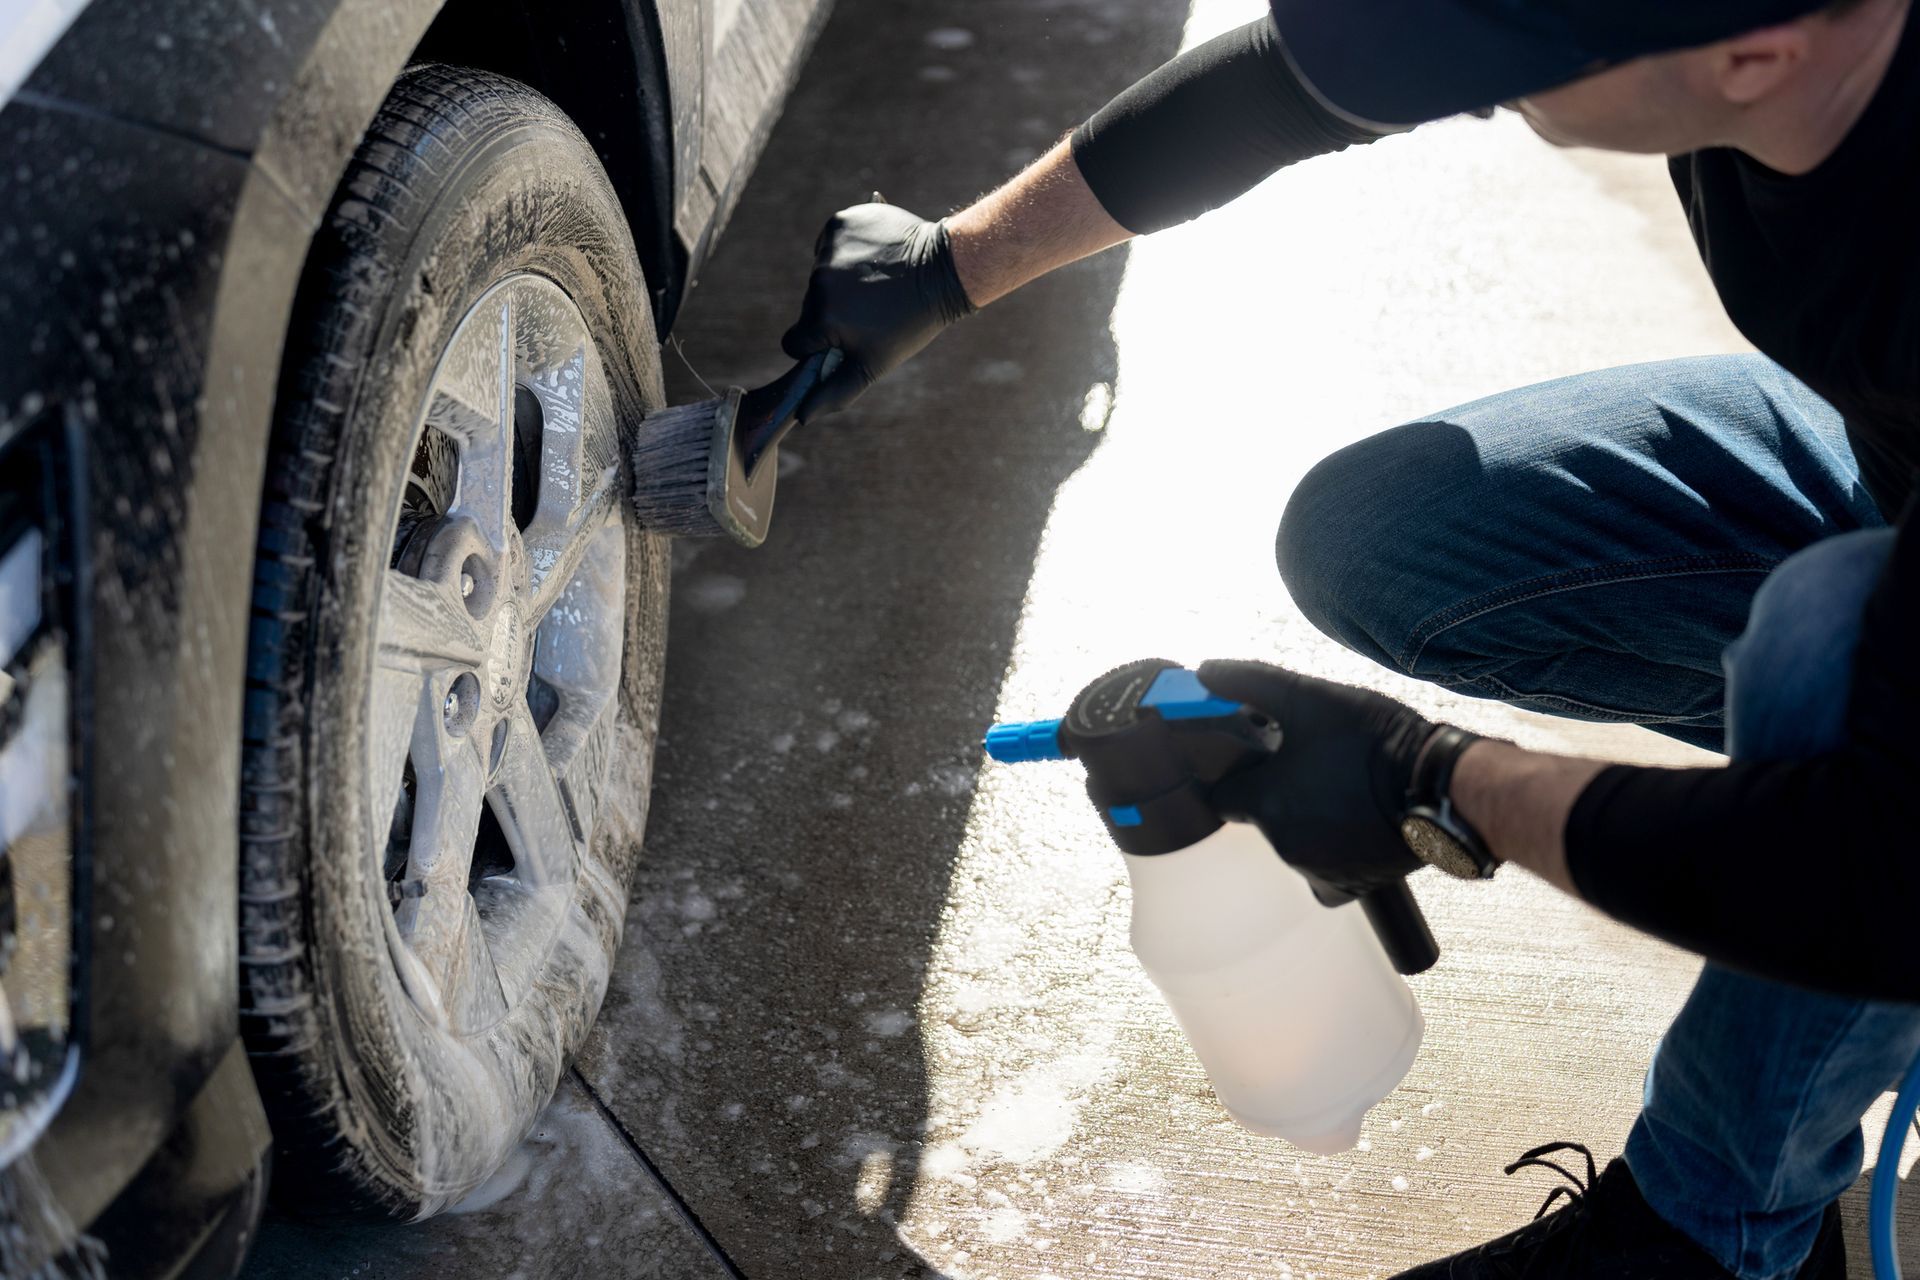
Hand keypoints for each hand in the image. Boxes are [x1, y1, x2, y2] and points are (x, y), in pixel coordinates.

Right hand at [782, 201, 975, 421]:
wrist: (944, 270)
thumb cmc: (910, 323)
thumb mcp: (874, 364)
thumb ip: (835, 392)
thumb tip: (803, 416)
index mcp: (822, 318)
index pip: (796, 341)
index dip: (819, 345)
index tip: (845, 338)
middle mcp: (819, 281)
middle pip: (809, 307)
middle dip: (834, 312)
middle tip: (871, 310)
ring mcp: (829, 248)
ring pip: (819, 274)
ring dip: (842, 281)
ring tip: (877, 283)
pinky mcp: (841, 221)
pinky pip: (829, 243)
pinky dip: (847, 250)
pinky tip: (874, 257)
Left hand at [1197, 659, 1442, 900]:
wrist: (1442, 787)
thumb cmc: (1376, 742)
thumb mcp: (1309, 699)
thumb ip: (1251, 683)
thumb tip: (1206, 670)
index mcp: (1266, 801)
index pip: (1223, 795)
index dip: (1238, 775)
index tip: (1260, 762)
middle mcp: (1283, 843)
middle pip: (1263, 817)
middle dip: (1280, 794)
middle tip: (1315, 767)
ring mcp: (1316, 869)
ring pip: (1294, 843)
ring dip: (1308, 823)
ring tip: (1342, 791)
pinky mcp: (1348, 887)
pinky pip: (1322, 875)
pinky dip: (1331, 855)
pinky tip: (1352, 826)